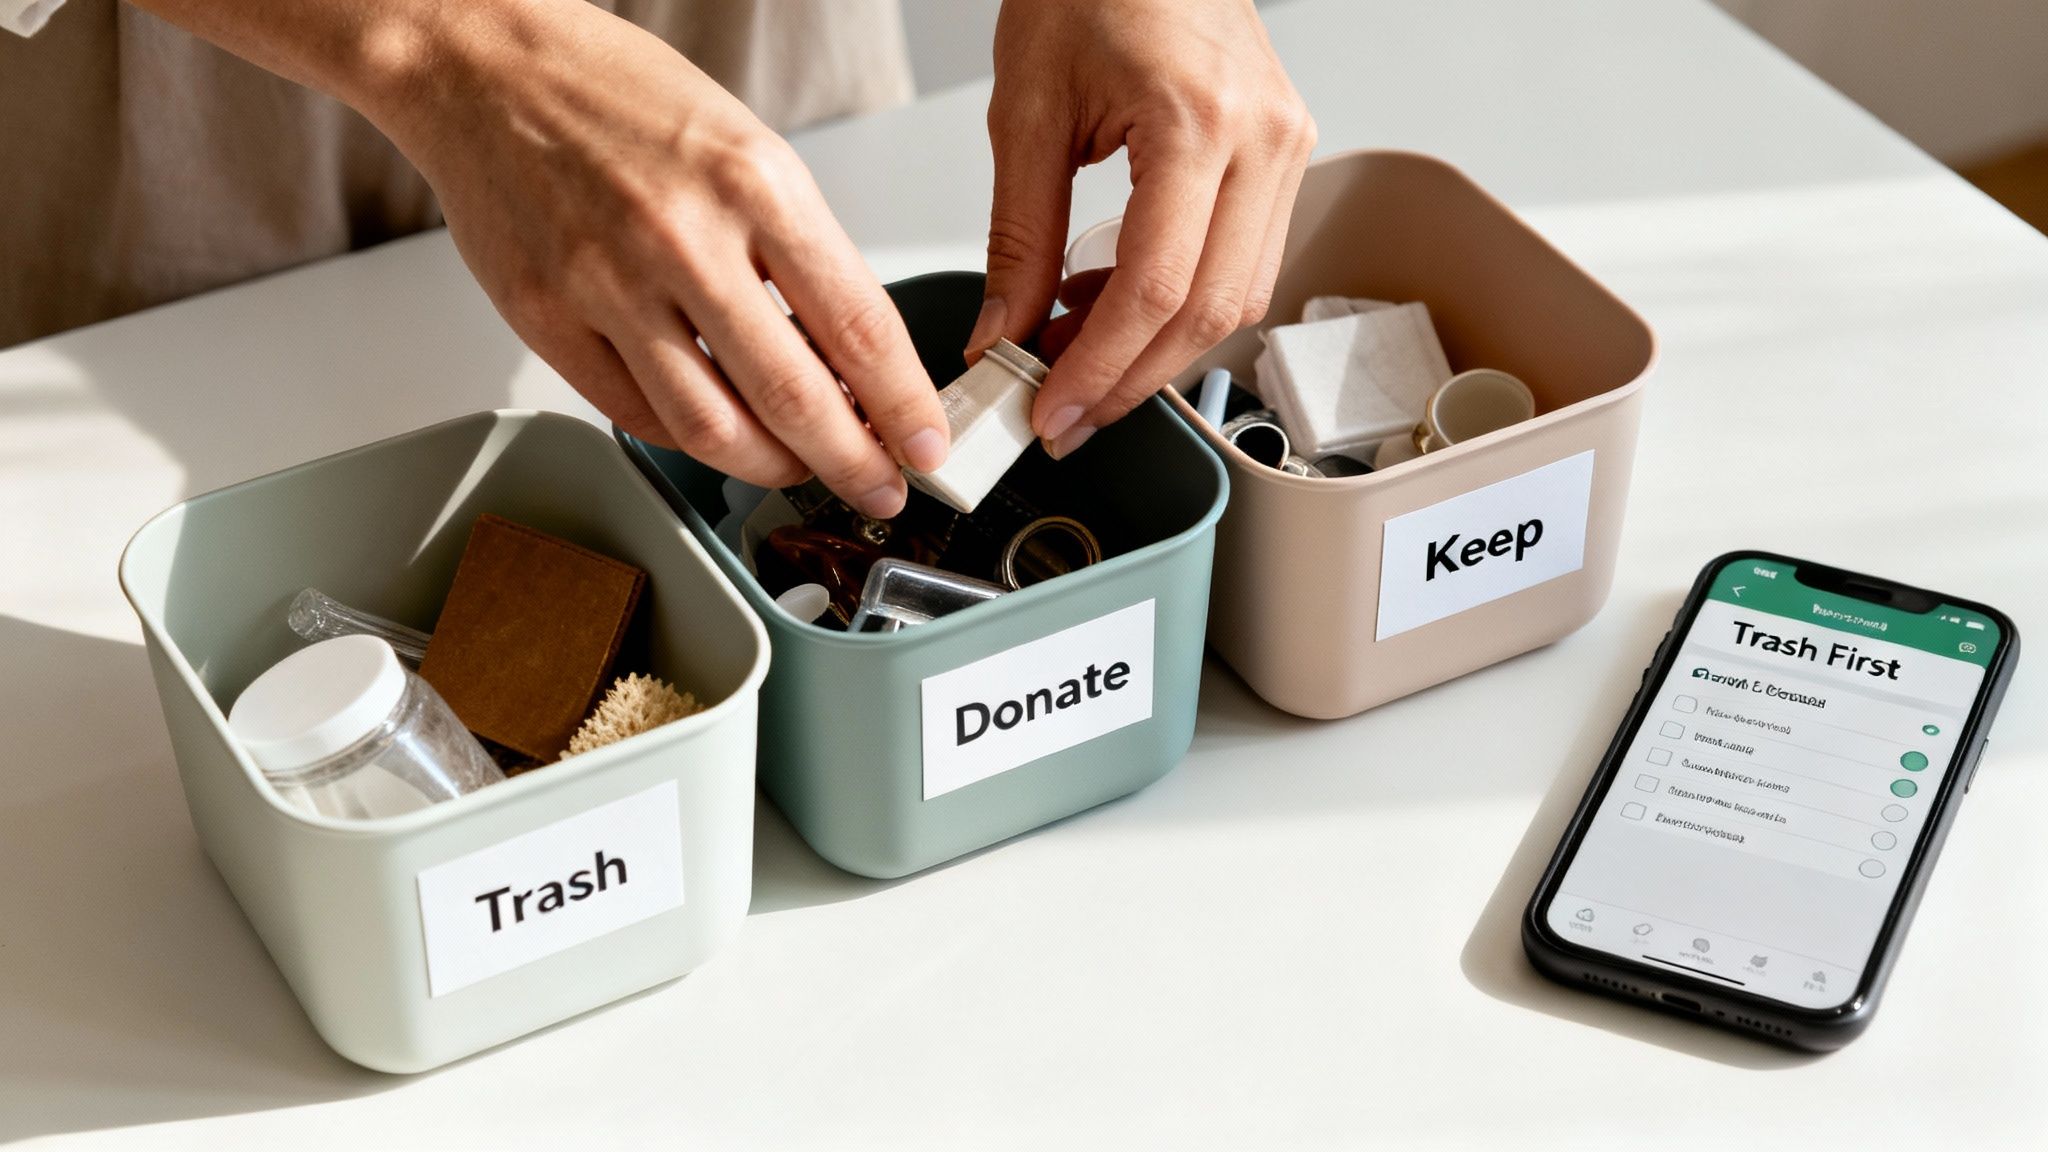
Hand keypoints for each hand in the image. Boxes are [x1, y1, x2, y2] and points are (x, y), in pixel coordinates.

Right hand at [376, 1, 947, 517]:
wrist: (484, 67)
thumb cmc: (618, 96)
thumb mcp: (747, 148)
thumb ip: (799, 250)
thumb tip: (850, 353)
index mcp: (753, 184)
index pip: (857, 323)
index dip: (903, 402)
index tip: (925, 441)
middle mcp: (682, 238)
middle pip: (793, 395)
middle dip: (853, 462)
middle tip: (879, 489)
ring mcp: (607, 285)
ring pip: (713, 428)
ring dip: (773, 468)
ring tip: (802, 469)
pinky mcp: (547, 321)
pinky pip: (636, 417)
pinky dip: (691, 443)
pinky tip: (720, 438)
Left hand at [972, 0, 1314, 457]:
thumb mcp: (1028, 110)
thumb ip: (1016, 237)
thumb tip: (1003, 332)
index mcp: (1199, 119)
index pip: (1157, 288)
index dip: (1101, 368)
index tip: (1051, 410)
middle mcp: (1264, 139)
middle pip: (1209, 312)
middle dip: (1130, 379)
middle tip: (1063, 412)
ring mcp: (1287, 147)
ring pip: (1237, 300)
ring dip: (1157, 349)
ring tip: (1078, 354)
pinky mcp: (1285, 155)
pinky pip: (1245, 263)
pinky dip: (1181, 303)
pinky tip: (1118, 303)